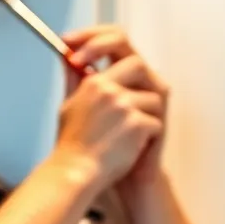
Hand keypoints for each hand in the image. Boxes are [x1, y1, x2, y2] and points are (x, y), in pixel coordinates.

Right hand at [62, 26, 168, 189]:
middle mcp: (109, 90)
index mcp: (93, 83)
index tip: (127, 69)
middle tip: (139, 104)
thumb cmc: (71, 144)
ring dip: (148, 117)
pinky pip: (155, 124)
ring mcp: (124, 106)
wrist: (75, 173)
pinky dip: (149, 139)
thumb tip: (69, 58)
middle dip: (143, 83)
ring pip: (153, 100)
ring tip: (131, 136)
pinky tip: (134, 149)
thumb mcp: (69, 104)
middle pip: (139, 66)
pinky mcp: (137, 125)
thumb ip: (74, 78)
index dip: (124, 57)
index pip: (116, 51)